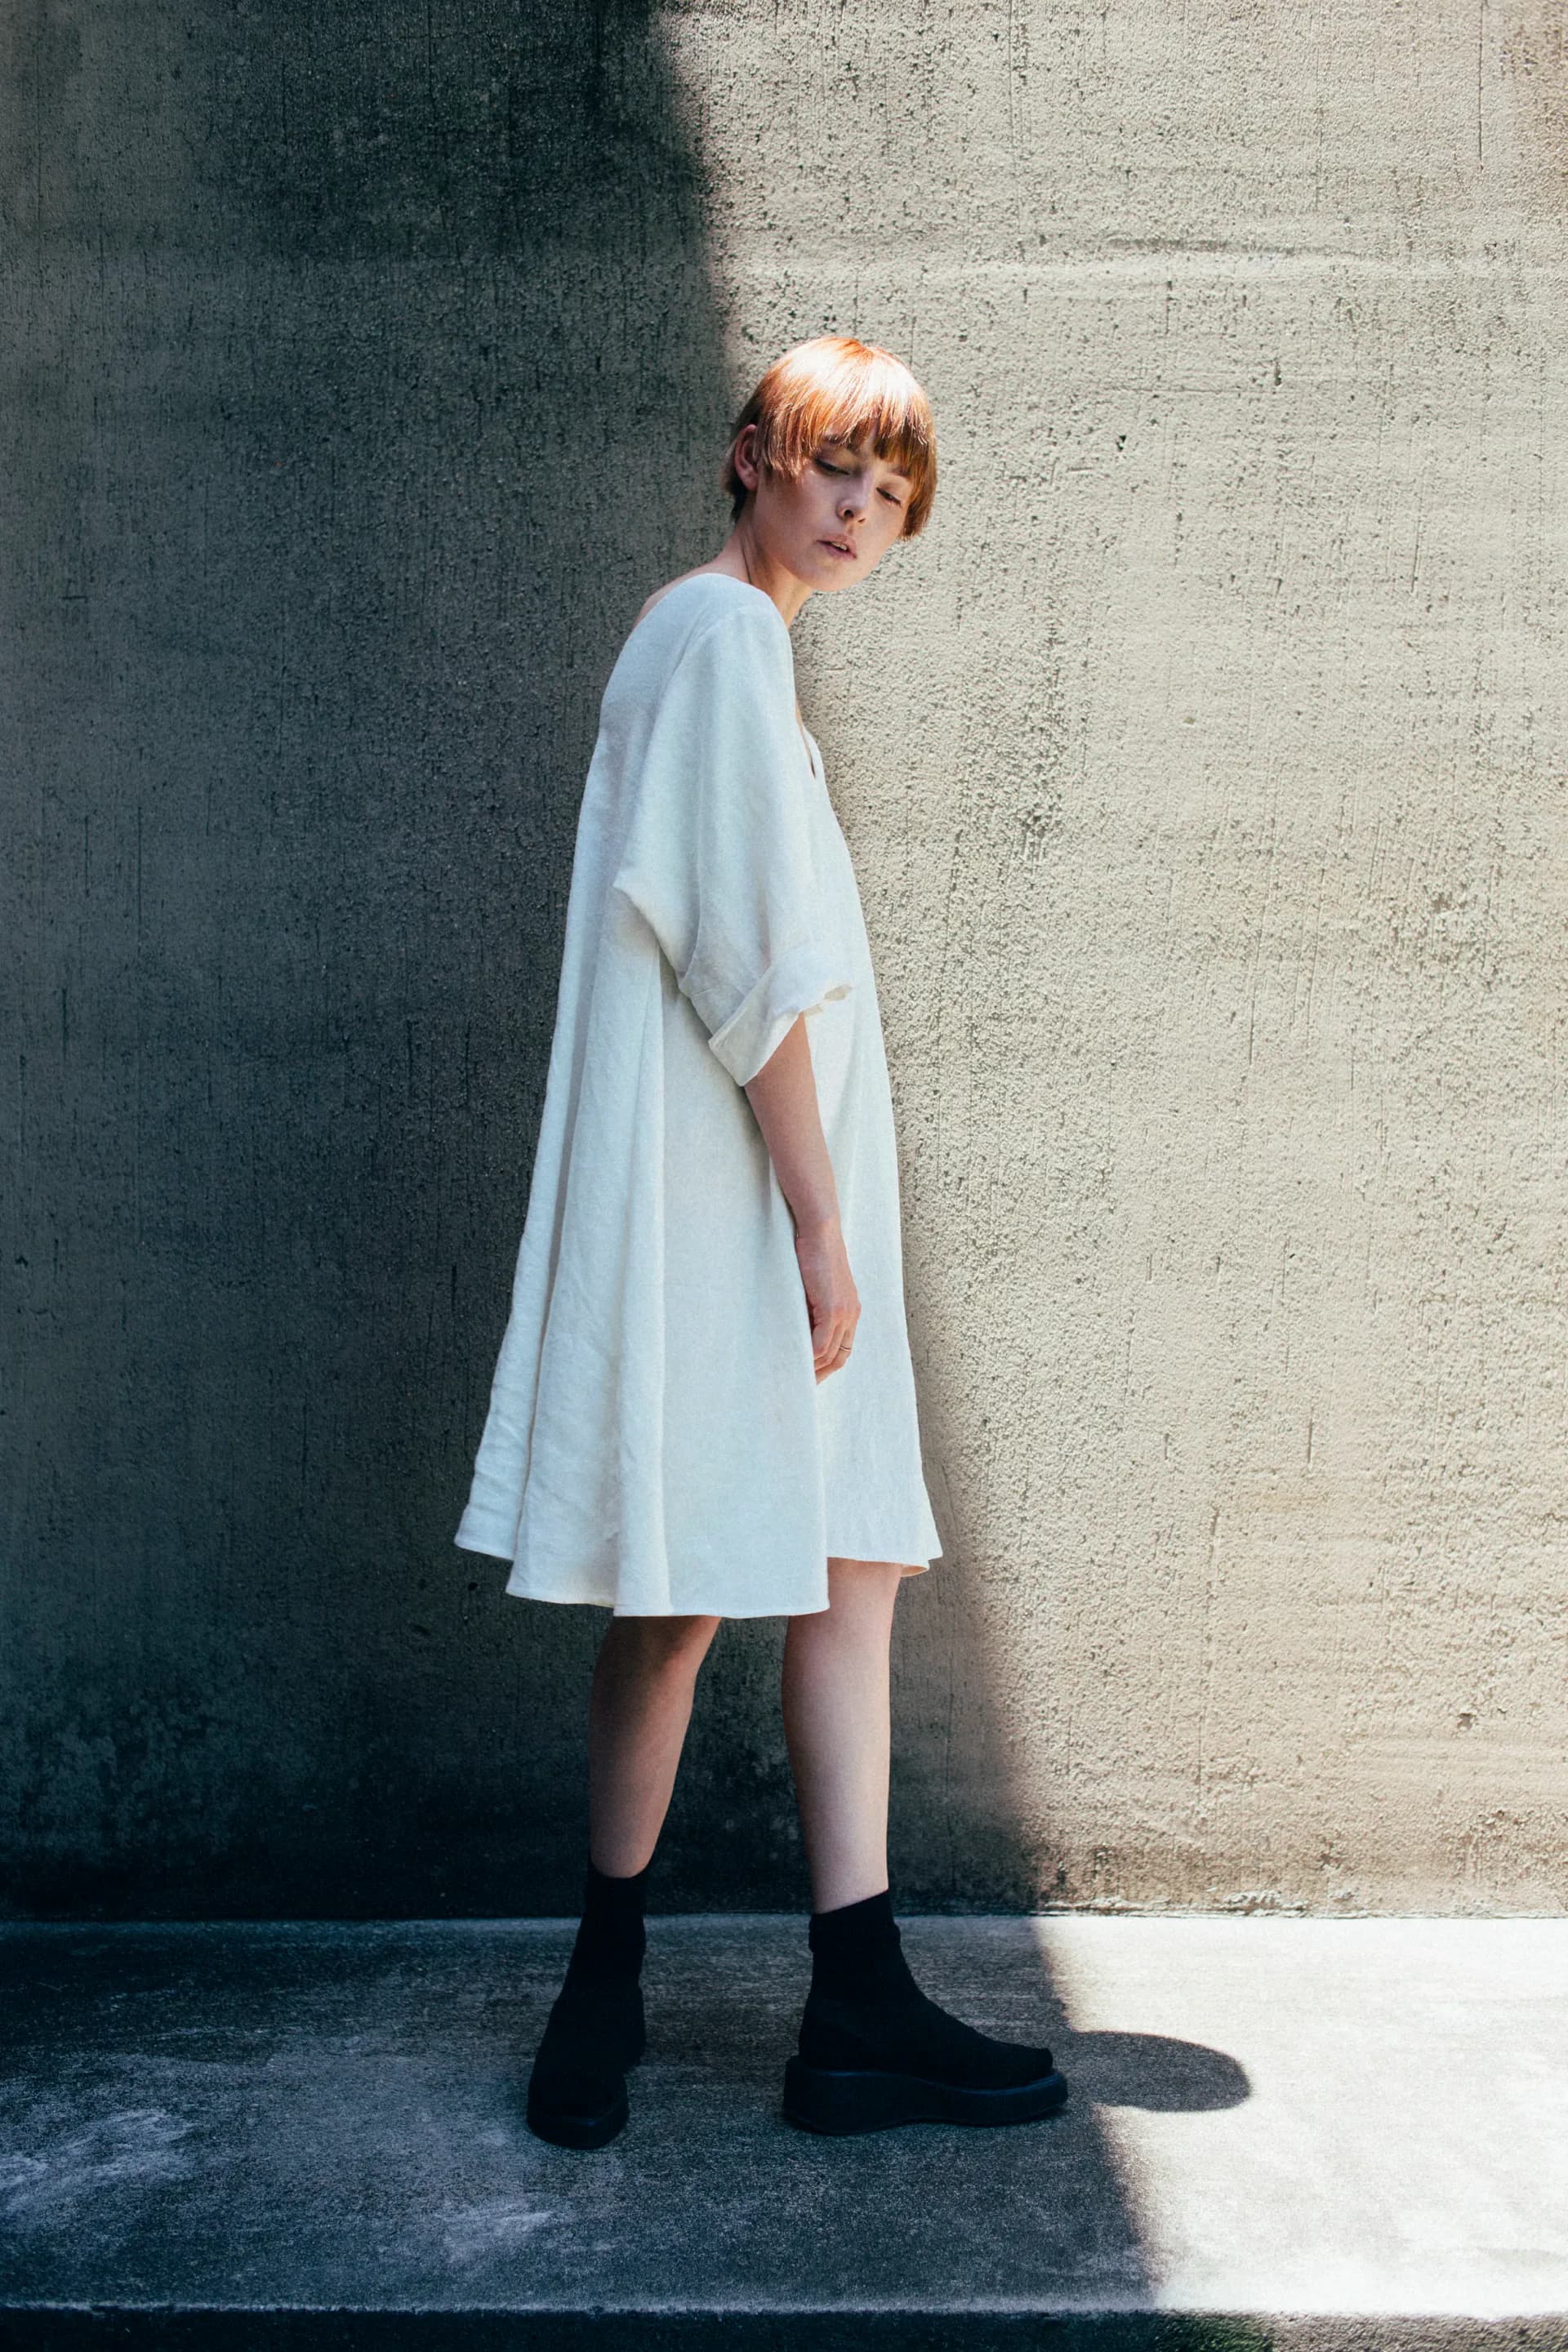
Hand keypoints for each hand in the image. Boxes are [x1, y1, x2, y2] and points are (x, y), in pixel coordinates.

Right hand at [793, 1217, 859, 1381]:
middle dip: (820, 1375)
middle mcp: (852, 1315)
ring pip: (829, 1354)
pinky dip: (808, 1357)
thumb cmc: (812, 1251)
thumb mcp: (815, 1284)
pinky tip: (793, 1360)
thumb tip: (796, 1324)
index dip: (827, 1367)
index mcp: (850, 1310)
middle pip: (839, 1358)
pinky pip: (820, 1345)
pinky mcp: (832, 1309)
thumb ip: (812, 1305)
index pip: (843, 1350)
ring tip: (791, 1377)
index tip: (808, 1375)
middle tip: (798, 1386)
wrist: (820, 1229)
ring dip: (810, 1369)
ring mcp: (844, 1313)